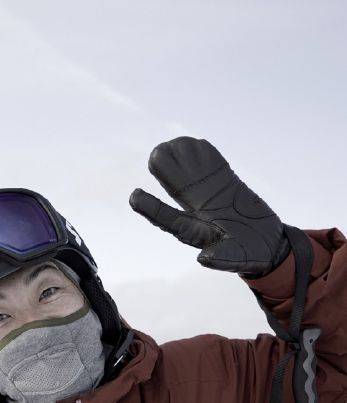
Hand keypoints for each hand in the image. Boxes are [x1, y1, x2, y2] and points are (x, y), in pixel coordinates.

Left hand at [129, 137, 289, 275]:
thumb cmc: (252, 256)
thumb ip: (223, 258)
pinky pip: (213, 169)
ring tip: (172, 143)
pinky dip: (205, 158)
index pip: (167, 218)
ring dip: (182, 160)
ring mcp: (211, 196)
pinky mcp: (226, 185)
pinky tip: (195, 143)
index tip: (134, 196)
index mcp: (195, 232)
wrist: (269, 244)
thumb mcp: (240, 259)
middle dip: (165, 173)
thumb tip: (203, 259)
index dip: (150, 207)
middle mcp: (198, 211)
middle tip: (154, 155)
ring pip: (192, 176)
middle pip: (176, 190)